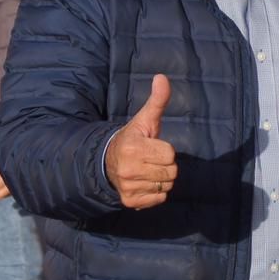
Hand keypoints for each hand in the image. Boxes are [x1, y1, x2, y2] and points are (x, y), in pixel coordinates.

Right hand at [103, 74, 177, 209]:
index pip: (169, 154)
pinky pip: (159, 199)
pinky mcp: (130, 201)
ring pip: (167, 186)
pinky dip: (155, 192)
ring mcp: (128, 187)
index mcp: (132, 148)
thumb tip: (161, 77)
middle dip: (165, 165)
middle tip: (151, 159)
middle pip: (171, 172)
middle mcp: (128, 169)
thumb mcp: (145, 119)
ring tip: (147, 170)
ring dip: (162, 179)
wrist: (107, 163)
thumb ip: (157, 100)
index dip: (164, 150)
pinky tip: (144, 182)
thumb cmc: (133, 139)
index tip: (151, 147)